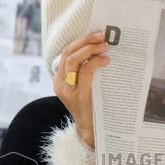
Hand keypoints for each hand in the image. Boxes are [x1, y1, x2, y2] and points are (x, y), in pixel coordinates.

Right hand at [53, 32, 109, 148]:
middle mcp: (59, 83)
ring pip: (73, 60)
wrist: (90, 130)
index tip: (95, 35)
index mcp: (59, 79)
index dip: (79, 41)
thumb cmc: (91, 107)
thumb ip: (86, 72)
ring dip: (89, 49)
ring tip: (104, 45)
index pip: (65, 53)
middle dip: (85, 41)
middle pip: (67, 53)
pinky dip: (95, 62)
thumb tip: (100, 50)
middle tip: (101, 35)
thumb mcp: (85, 87)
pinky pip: (85, 72)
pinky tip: (105, 60)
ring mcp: (67, 89)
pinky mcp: (78, 95)